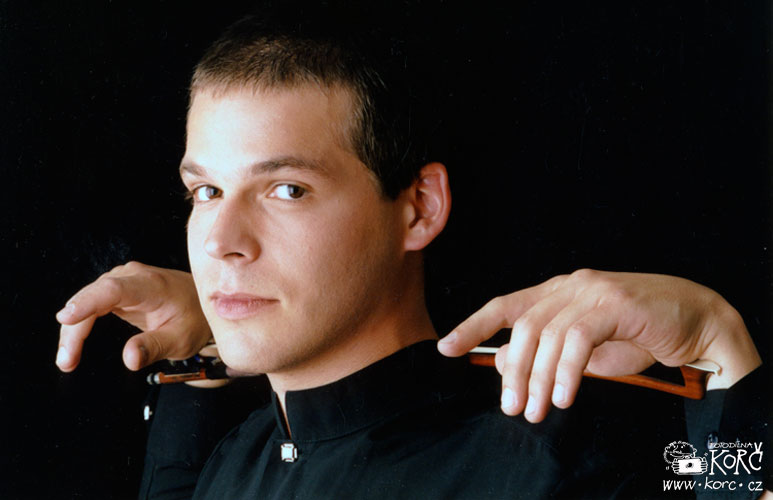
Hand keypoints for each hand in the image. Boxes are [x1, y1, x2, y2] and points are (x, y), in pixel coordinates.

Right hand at [56, 261, 211, 371]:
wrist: (204, 305)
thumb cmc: (195, 320)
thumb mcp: (181, 340)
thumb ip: (154, 347)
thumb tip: (129, 359)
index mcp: (152, 286)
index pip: (112, 290)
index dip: (86, 303)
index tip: (65, 318)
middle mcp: (134, 276)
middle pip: (93, 296)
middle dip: (74, 328)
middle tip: (66, 360)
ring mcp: (124, 279)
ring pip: (87, 299)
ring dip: (73, 328)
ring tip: (67, 359)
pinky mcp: (118, 287)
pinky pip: (92, 302)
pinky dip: (80, 322)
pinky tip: (73, 344)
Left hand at [437, 269, 760, 422]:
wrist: (696, 321)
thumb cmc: (638, 335)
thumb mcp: (583, 352)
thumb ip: (546, 355)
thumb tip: (505, 364)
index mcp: (557, 292)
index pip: (505, 306)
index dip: (474, 326)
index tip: (447, 347)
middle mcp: (569, 286)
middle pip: (523, 326)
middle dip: (513, 371)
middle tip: (511, 407)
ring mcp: (592, 290)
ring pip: (548, 333)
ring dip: (538, 377)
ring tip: (535, 411)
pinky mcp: (615, 302)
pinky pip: (578, 337)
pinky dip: (566, 370)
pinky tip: (562, 397)